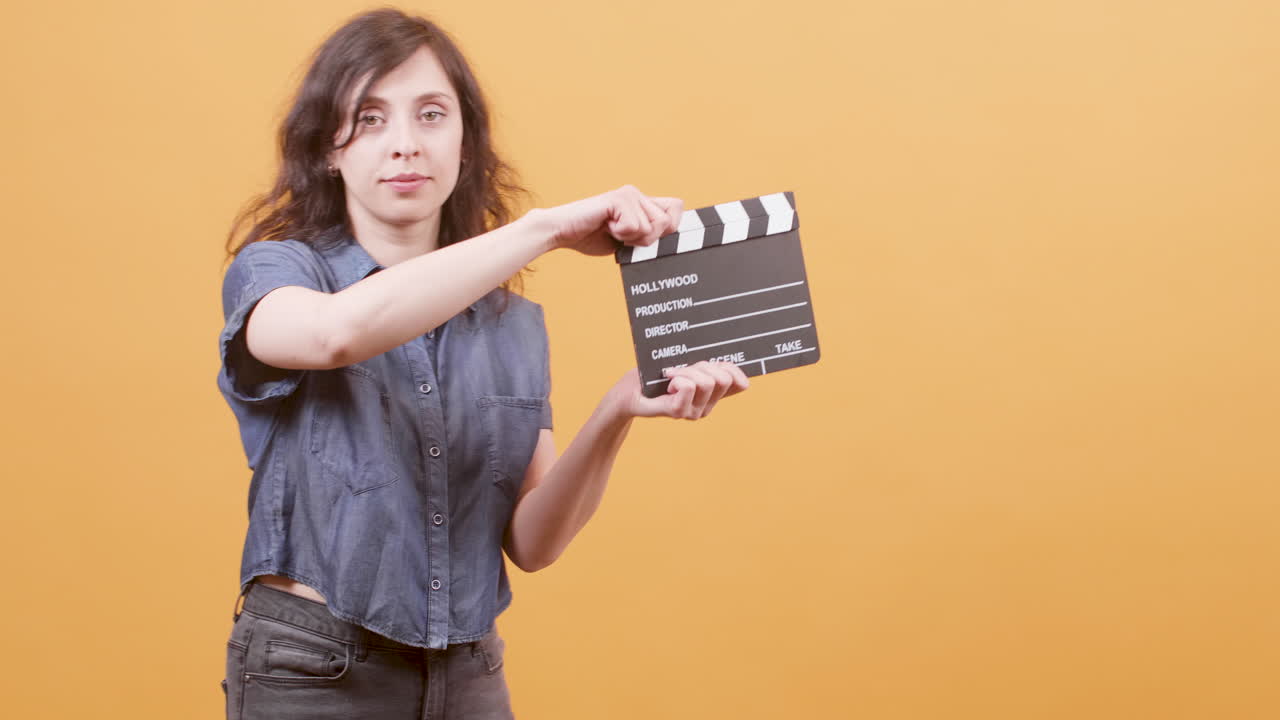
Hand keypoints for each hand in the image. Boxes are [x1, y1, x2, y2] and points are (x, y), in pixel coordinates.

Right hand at [534, 185, 683, 256]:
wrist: (562, 232)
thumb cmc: (590, 237)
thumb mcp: (626, 240)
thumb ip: (646, 236)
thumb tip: (671, 241)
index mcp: (641, 202)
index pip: (676, 208)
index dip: (671, 227)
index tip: (649, 238)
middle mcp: (638, 194)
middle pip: (667, 223)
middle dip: (647, 239)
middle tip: (623, 236)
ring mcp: (629, 194)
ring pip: (652, 227)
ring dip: (631, 238)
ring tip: (612, 230)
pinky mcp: (618, 199)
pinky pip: (634, 227)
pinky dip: (620, 235)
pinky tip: (605, 226)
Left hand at [615, 361, 750, 419]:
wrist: (628, 393)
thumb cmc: (654, 377)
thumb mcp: (685, 367)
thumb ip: (706, 366)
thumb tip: (727, 362)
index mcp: (712, 396)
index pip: (740, 384)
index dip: (732, 368)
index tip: (711, 361)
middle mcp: (706, 407)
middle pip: (723, 379)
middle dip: (703, 365)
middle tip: (682, 368)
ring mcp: (693, 412)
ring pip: (706, 382)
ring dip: (687, 371)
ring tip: (671, 375)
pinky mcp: (678, 412)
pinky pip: (689, 387)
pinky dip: (678, 377)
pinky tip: (668, 382)